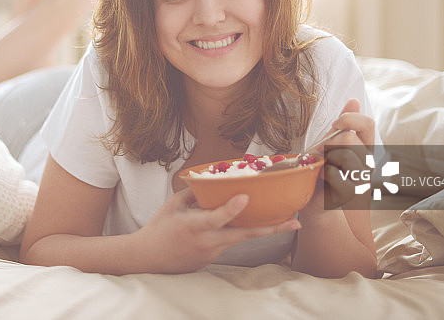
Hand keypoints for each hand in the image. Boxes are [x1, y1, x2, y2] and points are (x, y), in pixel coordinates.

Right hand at [135, 188, 300, 273]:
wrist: (149, 259)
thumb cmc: (159, 228)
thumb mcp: (173, 205)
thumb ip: (196, 194)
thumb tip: (214, 184)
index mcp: (194, 225)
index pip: (216, 217)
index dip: (231, 208)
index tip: (245, 198)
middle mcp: (207, 241)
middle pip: (243, 235)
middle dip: (272, 229)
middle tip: (294, 222)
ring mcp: (212, 252)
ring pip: (239, 237)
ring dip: (260, 229)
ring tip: (285, 221)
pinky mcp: (213, 258)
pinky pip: (228, 241)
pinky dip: (237, 231)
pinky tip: (244, 223)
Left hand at [308, 99, 375, 210]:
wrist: (316, 202)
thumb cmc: (323, 171)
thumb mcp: (332, 143)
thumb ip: (344, 124)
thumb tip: (354, 100)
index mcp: (364, 148)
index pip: (368, 124)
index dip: (350, 119)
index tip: (335, 124)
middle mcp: (367, 162)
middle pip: (349, 139)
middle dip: (328, 143)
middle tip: (321, 154)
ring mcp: (361, 179)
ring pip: (343, 156)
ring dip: (325, 159)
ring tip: (322, 168)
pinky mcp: (351, 193)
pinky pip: (333, 174)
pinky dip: (322, 174)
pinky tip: (321, 180)